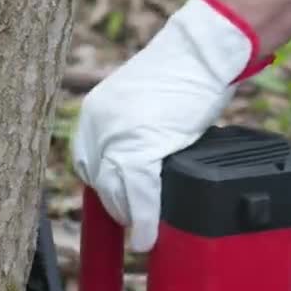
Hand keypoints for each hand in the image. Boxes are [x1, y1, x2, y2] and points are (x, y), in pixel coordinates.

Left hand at [71, 0, 271, 251]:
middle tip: (138, 221)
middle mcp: (98, 122)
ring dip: (131, 218)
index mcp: (94, 110)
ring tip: (146, 232)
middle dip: (117, 206)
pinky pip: (138, 194)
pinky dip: (145, 220)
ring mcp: (117, 134)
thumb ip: (132, 129)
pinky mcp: (142, 146)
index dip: (104, 187)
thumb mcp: (143, 102)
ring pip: (115, 192)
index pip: (87, 162)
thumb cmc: (184, 74)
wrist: (203, 53)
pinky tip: (149, 236)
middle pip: (98, 180)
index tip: (120, 202)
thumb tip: (138, 168)